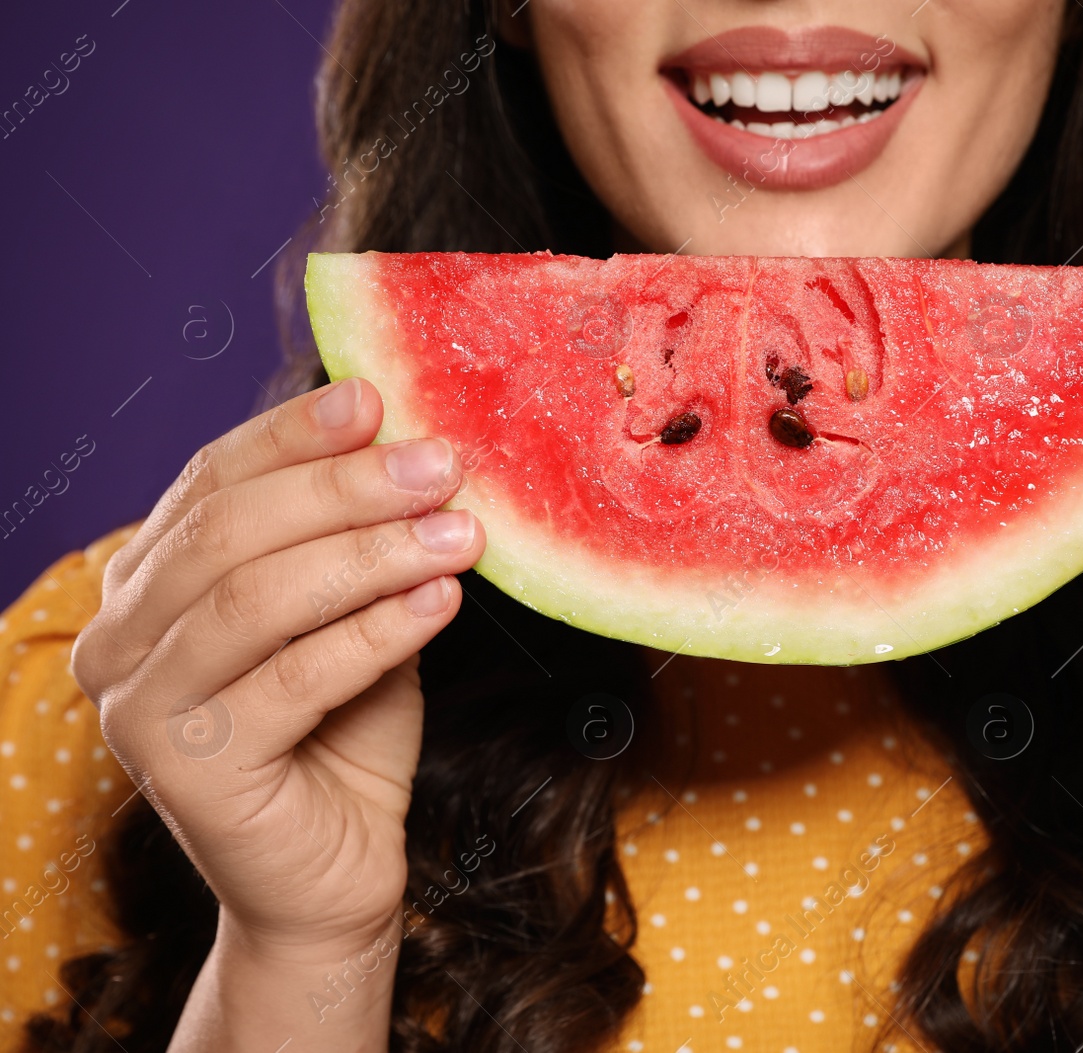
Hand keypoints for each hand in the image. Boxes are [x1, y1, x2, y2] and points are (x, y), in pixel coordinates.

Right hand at [71, 378, 484, 955]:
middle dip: (346, 488)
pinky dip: (375, 632)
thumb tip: (408, 441)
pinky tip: (441, 603)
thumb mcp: (352, 616)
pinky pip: (292, 679)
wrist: (336, 872)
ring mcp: (139, 711)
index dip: (294, 435)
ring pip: (256, 600)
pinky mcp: (186, 773)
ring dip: (372, 555)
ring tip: (460, 533)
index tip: (380, 397)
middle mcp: (118, 641)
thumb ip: (355, 542)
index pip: (211, 482)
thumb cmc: (344, 735)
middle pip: (230, 532)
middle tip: (442, 464)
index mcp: (144, 585)